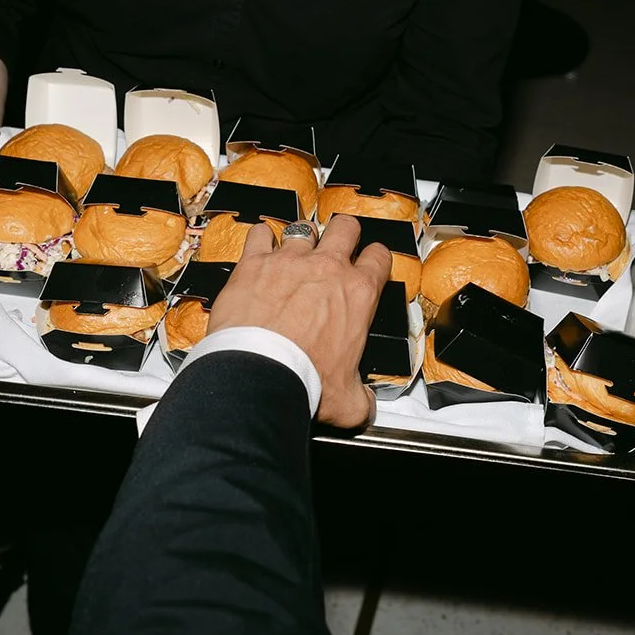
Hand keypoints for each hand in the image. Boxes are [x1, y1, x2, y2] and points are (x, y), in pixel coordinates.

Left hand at [209, 215, 392, 429]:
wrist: (260, 372)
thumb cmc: (305, 379)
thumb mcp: (348, 399)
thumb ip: (361, 398)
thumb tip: (364, 407)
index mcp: (358, 294)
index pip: (379, 258)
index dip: (376, 259)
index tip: (371, 263)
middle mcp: (327, 268)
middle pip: (345, 228)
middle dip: (344, 233)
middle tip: (339, 243)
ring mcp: (290, 260)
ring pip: (304, 227)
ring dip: (303, 237)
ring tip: (298, 248)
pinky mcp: (255, 262)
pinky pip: (260, 234)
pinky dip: (261, 238)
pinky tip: (260, 245)